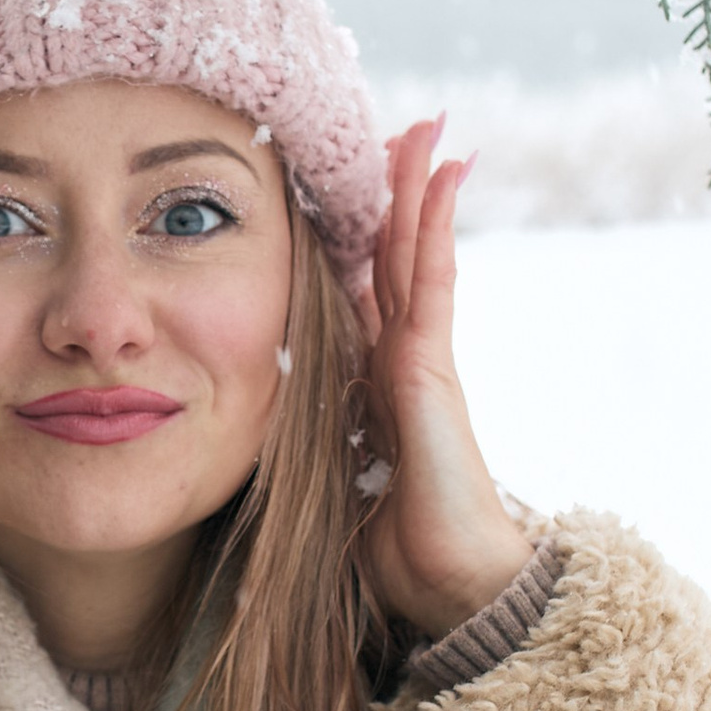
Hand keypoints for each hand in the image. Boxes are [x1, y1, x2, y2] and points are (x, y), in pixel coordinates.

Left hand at [356, 119, 534, 642]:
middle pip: (390, 258)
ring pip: (411, 253)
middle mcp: (401, 360)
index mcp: (376, 385)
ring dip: (414, 188)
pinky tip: (443, 173)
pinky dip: (433, 222)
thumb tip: (260, 447)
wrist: (449, 583)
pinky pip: (429, 277)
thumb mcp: (334, 489)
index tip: (350, 194)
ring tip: (423, 127)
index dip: (360, 242)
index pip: (364, 294)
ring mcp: (421, 356)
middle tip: (395, 131)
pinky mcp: (430, 363)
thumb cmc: (394, 553)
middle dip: (390, 196)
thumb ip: (314, 457)